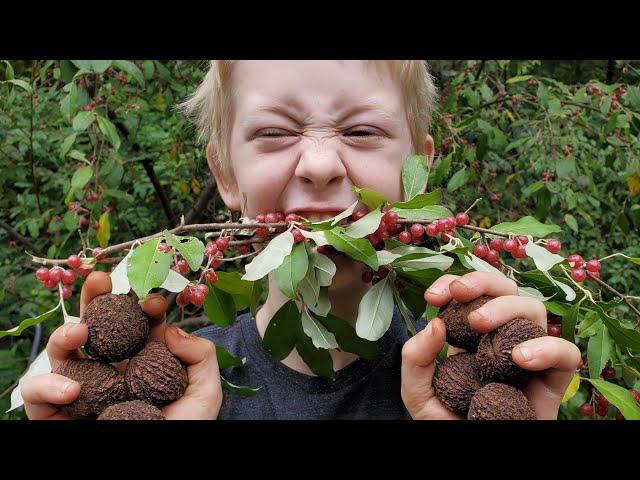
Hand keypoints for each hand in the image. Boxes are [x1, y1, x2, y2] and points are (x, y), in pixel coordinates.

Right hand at [22, 271, 222, 419]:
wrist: (157, 466)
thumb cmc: (184, 432)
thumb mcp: (205, 394)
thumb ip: (200, 357)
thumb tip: (171, 330)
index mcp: (142, 362)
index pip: (137, 326)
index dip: (143, 308)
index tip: (154, 303)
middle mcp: (108, 372)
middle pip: (95, 326)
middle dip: (94, 298)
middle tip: (100, 280)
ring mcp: (80, 391)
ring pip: (60, 353)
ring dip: (63, 334)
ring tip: (79, 331)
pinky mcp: (55, 417)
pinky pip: (35, 395)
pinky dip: (45, 385)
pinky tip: (71, 388)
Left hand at [401, 272, 581, 419]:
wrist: (473, 456)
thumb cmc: (446, 424)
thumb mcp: (418, 394)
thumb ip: (415, 360)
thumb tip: (434, 324)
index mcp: (470, 337)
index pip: (471, 294)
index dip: (455, 284)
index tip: (433, 297)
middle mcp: (502, 340)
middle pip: (506, 289)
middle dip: (482, 281)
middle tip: (459, 294)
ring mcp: (529, 357)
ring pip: (534, 310)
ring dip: (507, 307)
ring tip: (481, 325)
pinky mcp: (552, 383)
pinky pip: (567, 353)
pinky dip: (549, 347)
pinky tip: (520, 359)